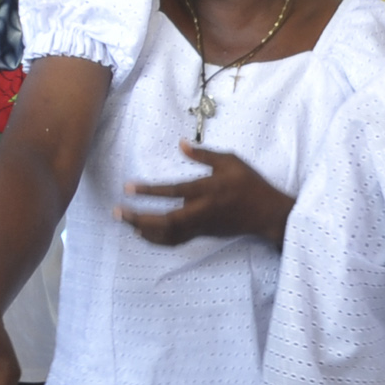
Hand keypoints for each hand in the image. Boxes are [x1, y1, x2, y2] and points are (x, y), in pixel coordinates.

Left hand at [123, 149, 292, 247]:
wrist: (267, 213)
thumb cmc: (250, 184)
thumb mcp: (231, 162)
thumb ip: (205, 155)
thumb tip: (182, 144)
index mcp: (208, 190)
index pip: (173, 192)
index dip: (149, 191)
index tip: (128, 187)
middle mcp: (202, 211)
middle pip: (165, 220)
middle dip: (139, 217)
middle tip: (118, 211)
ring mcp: (202, 225)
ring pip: (168, 234)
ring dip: (144, 229)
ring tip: (125, 221)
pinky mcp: (203, 234)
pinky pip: (175, 240)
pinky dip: (157, 239)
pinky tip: (144, 233)